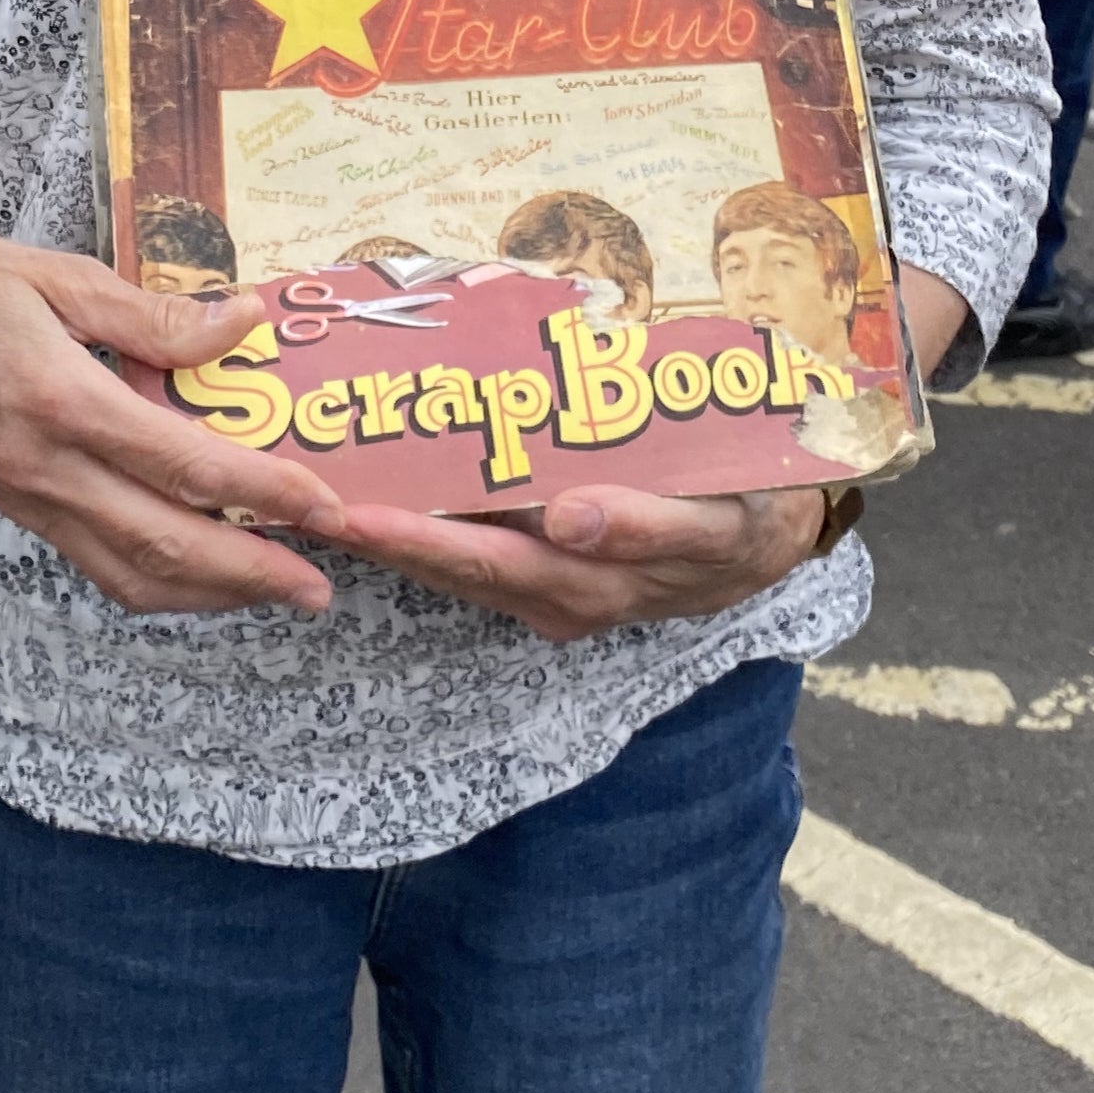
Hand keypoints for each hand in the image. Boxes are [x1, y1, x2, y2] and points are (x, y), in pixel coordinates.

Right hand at [0, 152, 345, 616]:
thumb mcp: (56, 273)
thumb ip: (152, 312)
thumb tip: (240, 323)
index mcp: (60, 401)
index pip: (181, 465)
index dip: (261, 492)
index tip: (323, 503)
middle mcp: (45, 468)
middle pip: (164, 546)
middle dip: (251, 575)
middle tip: (320, 586)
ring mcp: (26, 497)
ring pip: (129, 574)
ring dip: (209, 593)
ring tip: (274, 590)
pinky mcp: (16, 505)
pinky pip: (97, 561)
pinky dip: (157, 578)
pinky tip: (199, 566)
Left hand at [337, 260, 970, 643]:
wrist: (780, 531)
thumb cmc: (750, 505)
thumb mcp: (723, 514)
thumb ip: (653, 521)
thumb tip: (571, 519)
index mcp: (606, 578)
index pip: (494, 562)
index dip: (422, 543)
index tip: (364, 516)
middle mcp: (570, 596)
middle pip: (462, 570)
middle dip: (385, 539)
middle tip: (312, 503)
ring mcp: (559, 592)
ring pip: (464, 570)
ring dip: (397, 539)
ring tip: (325, 497)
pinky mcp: (556, 578)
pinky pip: (484, 560)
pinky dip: (430, 534)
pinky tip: (383, 496)